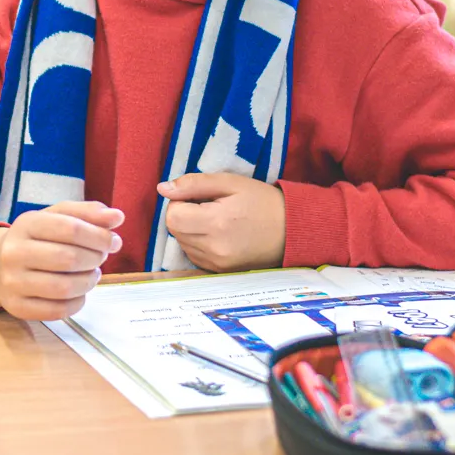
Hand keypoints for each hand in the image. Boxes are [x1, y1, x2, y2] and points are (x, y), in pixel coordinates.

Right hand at [0, 202, 125, 319]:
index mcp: (26, 223)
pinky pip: (57, 310)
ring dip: (89, 282)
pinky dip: (78, 302)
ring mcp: (12, 282)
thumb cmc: (37, 238)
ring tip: (92, 274)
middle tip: (101, 257)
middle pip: (69, 259)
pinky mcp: (16, 307)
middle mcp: (14, 252)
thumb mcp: (58, 217)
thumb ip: (88, 214)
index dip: (100, 236)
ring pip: (64, 288)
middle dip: (95, 258)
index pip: (71, 228)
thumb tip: (117, 217)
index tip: (114, 241)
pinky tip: (80, 292)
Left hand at [156, 173, 284, 272]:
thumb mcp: (230, 182)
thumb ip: (193, 184)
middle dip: (184, 216)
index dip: (180, 202)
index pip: (172, 216)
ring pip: (183, 244)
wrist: (293, 230)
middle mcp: (214, 248)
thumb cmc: (262, 201)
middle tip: (208, 207)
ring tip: (216, 221)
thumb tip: (162, 188)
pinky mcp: (220, 272)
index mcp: (216, 223)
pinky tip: (219, 235)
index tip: (199, 198)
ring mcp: (217, 264)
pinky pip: (195, 256)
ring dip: (190, 230)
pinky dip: (199, 244)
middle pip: (175, 231)